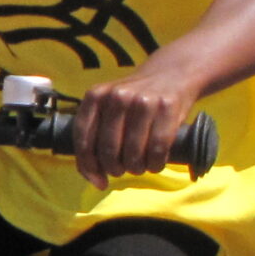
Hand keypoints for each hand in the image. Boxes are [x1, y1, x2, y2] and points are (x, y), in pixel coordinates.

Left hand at [70, 63, 205, 190]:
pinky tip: (155, 163)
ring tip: (139, 167)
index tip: (98, 180)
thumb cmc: (134, 101)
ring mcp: (142, 101)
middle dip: (115, 169)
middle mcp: (117, 97)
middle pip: (108, 149)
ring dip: (136, 169)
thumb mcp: (109, 108)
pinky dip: (155, 164)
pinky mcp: (167, 107)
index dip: (88, 165)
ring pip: (133, 153)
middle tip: (122, 170)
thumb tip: (96, 181)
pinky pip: (158, 149)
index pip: (82, 137)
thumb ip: (96, 137)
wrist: (171, 74)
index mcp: (95, 96)